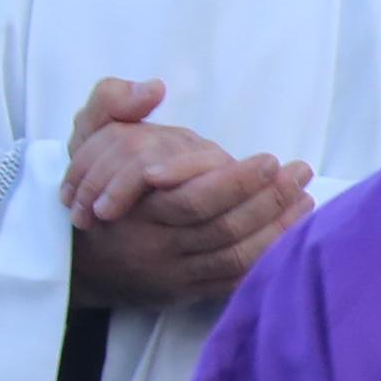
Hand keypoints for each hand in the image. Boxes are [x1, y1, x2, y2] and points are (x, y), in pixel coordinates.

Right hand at [62, 79, 309, 310]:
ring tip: (306, 199)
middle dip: (270, 201)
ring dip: (277, 229)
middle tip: (301, 173)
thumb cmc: (90, 188)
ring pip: (234, 257)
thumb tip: (152, 88)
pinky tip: (290, 234)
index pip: (195, 199)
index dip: (238, 182)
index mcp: (136, 208)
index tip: (270, 159)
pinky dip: (265, 261)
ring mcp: (172, 274)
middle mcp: (156, 246)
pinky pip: (233, 282)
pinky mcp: (185, 292)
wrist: (74, 258)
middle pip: (224, 229)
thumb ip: (110, 102)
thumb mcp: (85, 137)